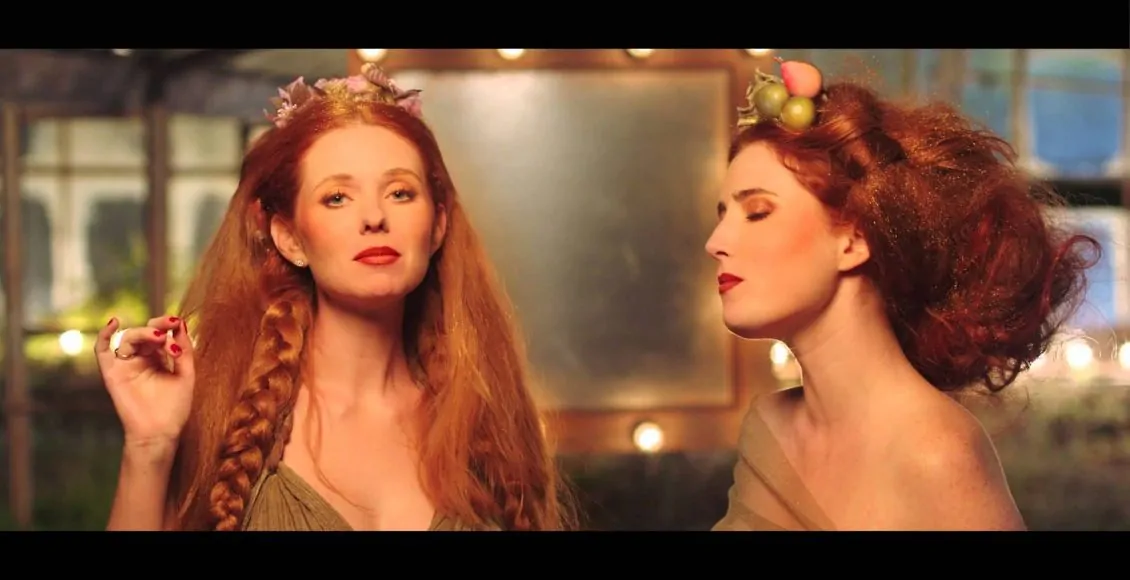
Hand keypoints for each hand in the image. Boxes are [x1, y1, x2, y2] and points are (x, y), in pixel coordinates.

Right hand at [94, 316, 195, 450]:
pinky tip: (114, 323)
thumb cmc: (174, 408)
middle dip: (156, 327)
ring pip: (128, 338)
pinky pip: (102, 351)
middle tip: (165, 333)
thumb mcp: (185, 375)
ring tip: (158, 338)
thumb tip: (180, 323)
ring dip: (143, 333)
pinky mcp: (112, 373)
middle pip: (144, 332)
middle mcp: (142, 359)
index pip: (161, 333)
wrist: (159, 433)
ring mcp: (126, 365)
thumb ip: (184, 350)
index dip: (168, 325)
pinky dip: (104, 335)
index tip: (177, 323)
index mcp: (160, 359)